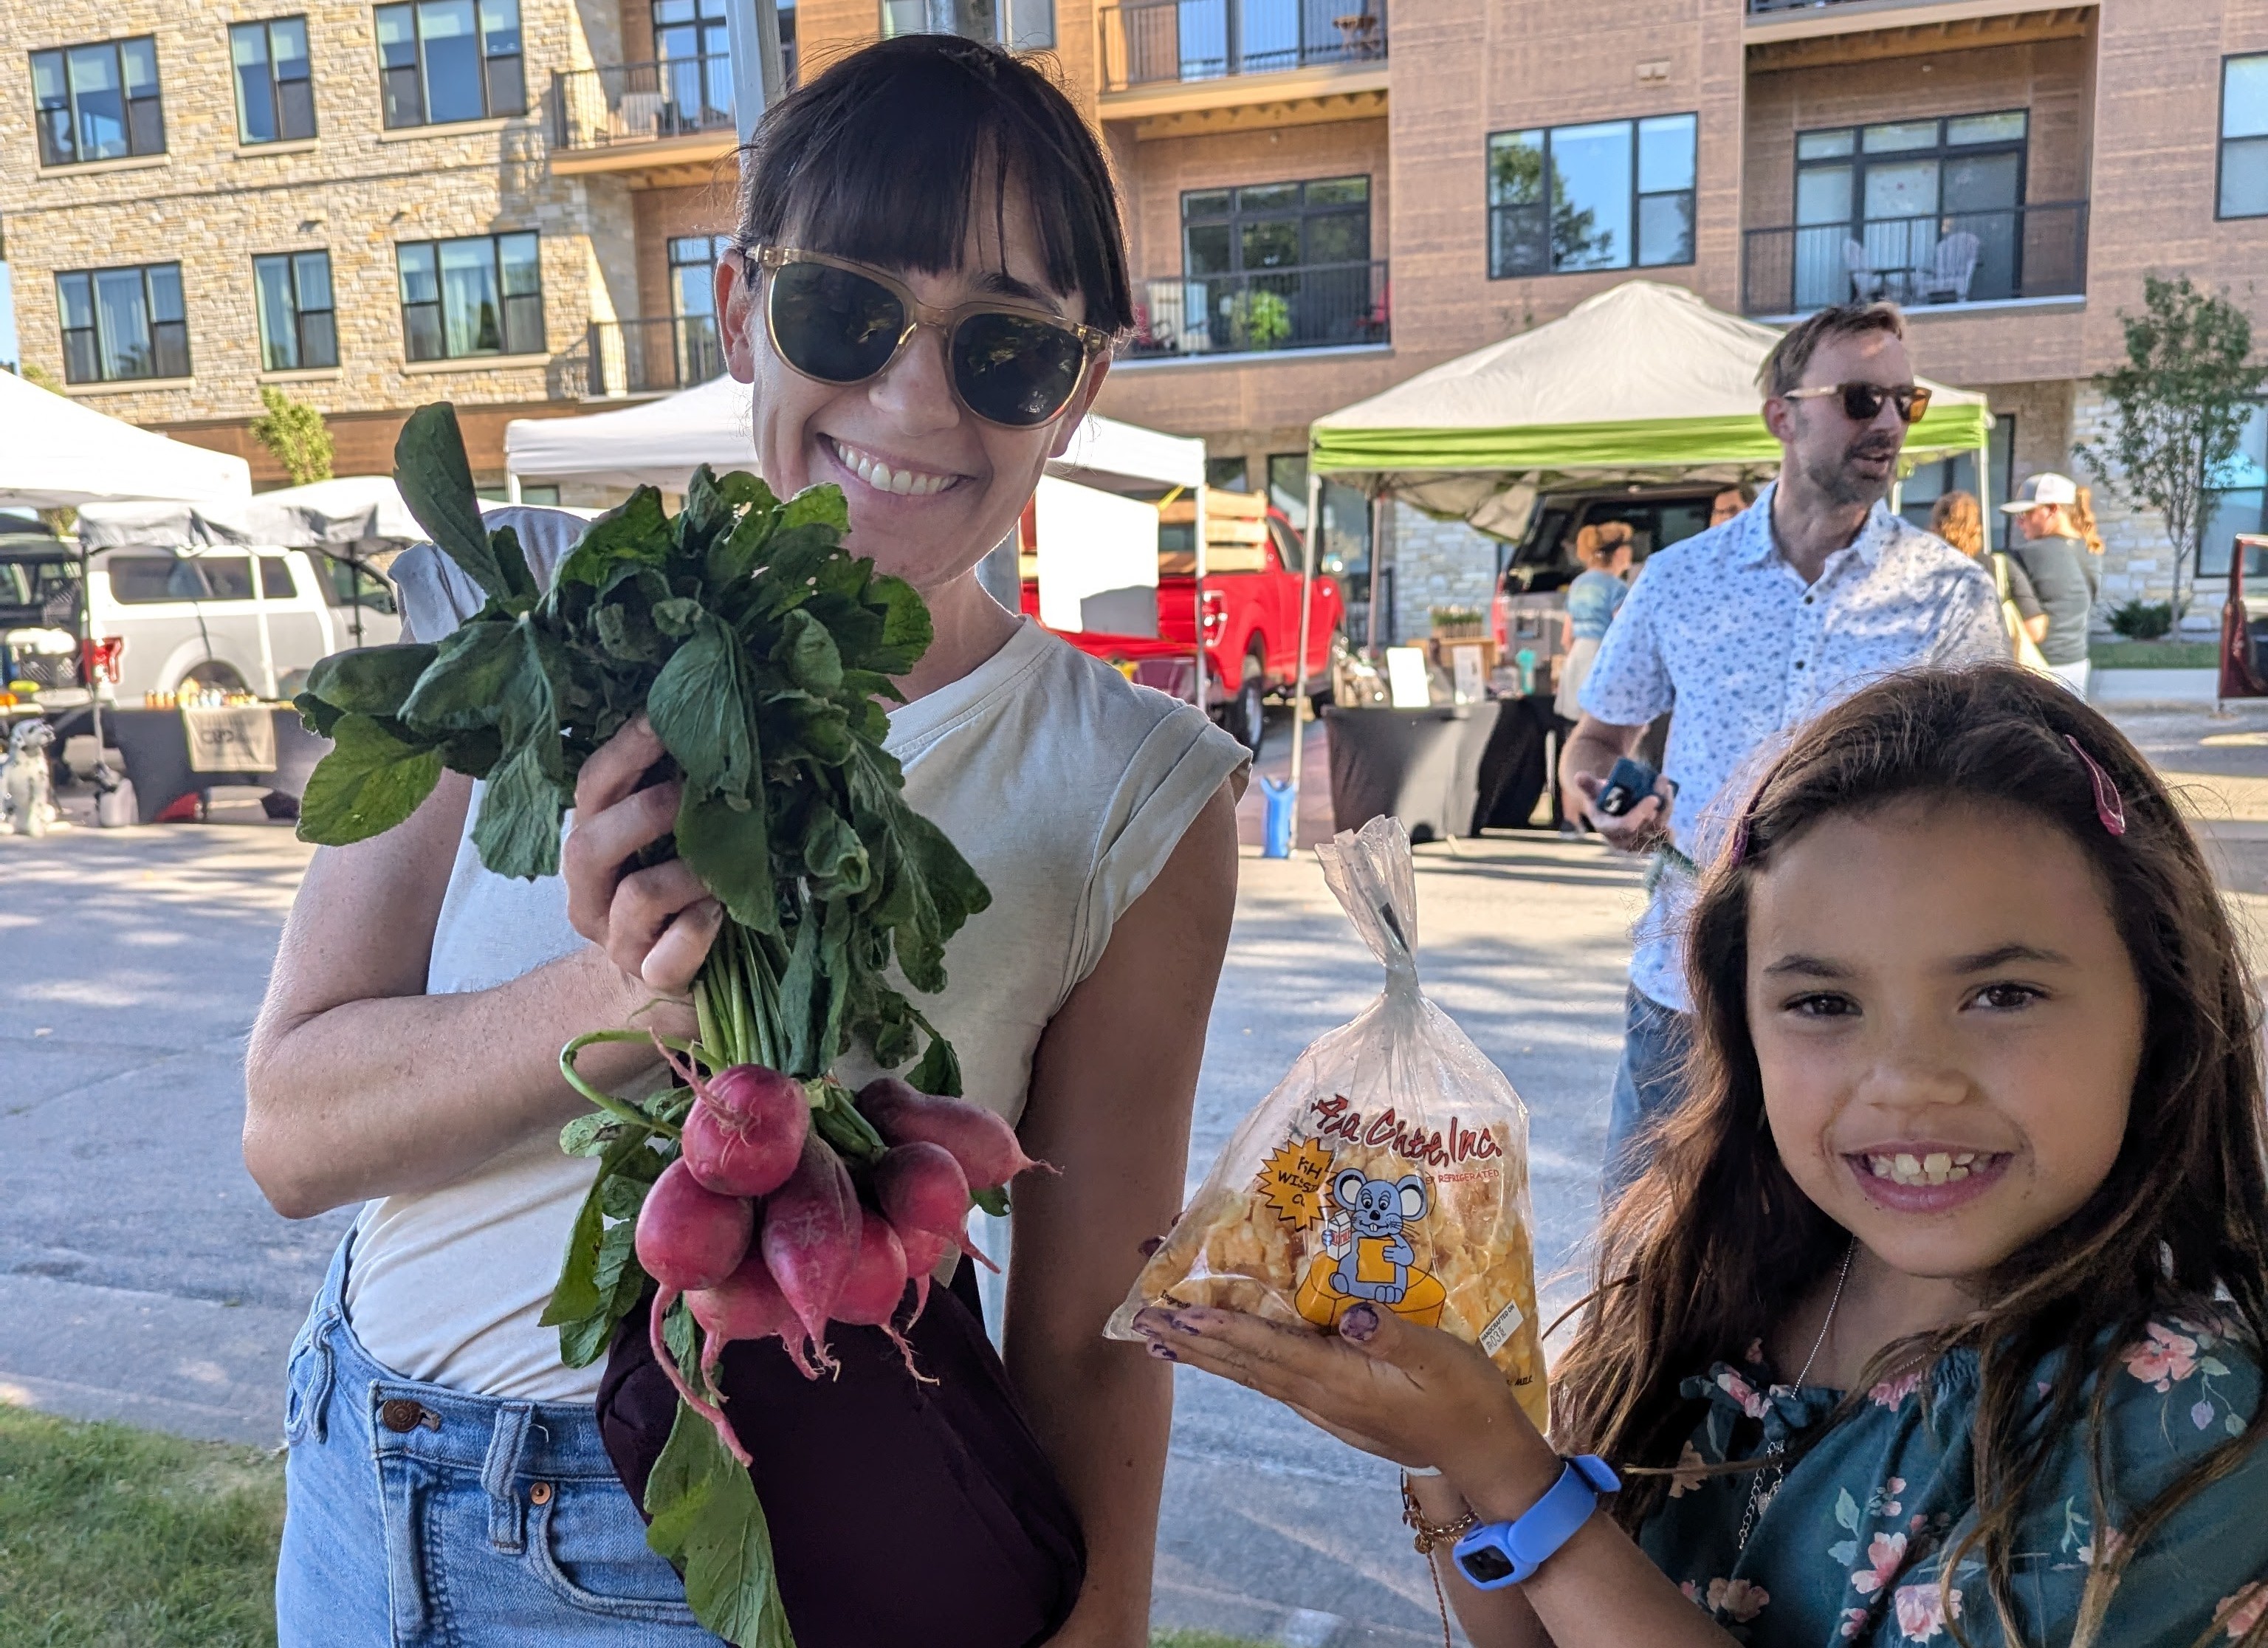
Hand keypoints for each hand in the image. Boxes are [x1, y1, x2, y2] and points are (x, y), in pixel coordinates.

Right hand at [561, 717, 721, 997]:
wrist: (668, 980)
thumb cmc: (675, 895)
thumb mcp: (668, 841)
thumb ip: (678, 797)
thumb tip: (721, 732)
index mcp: (592, 846)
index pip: (592, 789)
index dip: (624, 751)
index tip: (662, 717)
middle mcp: (590, 894)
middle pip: (587, 845)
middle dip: (642, 812)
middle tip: (691, 792)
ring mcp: (616, 941)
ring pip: (636, 896)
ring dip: (686, 873)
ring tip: (724, 869)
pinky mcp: (649, 978)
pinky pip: (667, 956)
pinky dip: (698, 930)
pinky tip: (721, 914)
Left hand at [1130, 1303, 1555, 1495]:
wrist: (1479, 1451)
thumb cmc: (1466, 1396)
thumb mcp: (1441, 1357)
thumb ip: (1394, 1333)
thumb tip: (1351, 1315)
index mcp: (1342, 1380)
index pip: (1271, 1350)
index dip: (1224, 1329)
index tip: (1180, 1312)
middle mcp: (1319, 1397)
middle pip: (1243, 1365)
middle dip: (1190, 1341)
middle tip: (1140, 1317)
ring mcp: (1321, 1406)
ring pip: (1249, 1376)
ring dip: (1202, 1354)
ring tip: (1157, 1336)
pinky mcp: (1329, 1407)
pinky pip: (1268, 1381)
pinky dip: (1233, 1364)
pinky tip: (1216, 1355)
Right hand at [1571, 770, 1672, 853]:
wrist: (1611, 809)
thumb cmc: (1602, 797)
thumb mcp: (1594, 790)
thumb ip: (1588, 784)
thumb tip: (1579, 776)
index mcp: (1607, 829)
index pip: (1626, 826)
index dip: (1641, 814)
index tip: (1653, 797)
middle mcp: (1622, 841)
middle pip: (1646, 826)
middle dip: (1658, 804)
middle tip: (1661, 781)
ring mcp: (1637, 844)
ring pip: (1658, 828)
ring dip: (1666, 807)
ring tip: (1666, 786)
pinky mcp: (1649, 843)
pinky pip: (1664, 836)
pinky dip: (1669, 821)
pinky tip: (1671, 805)